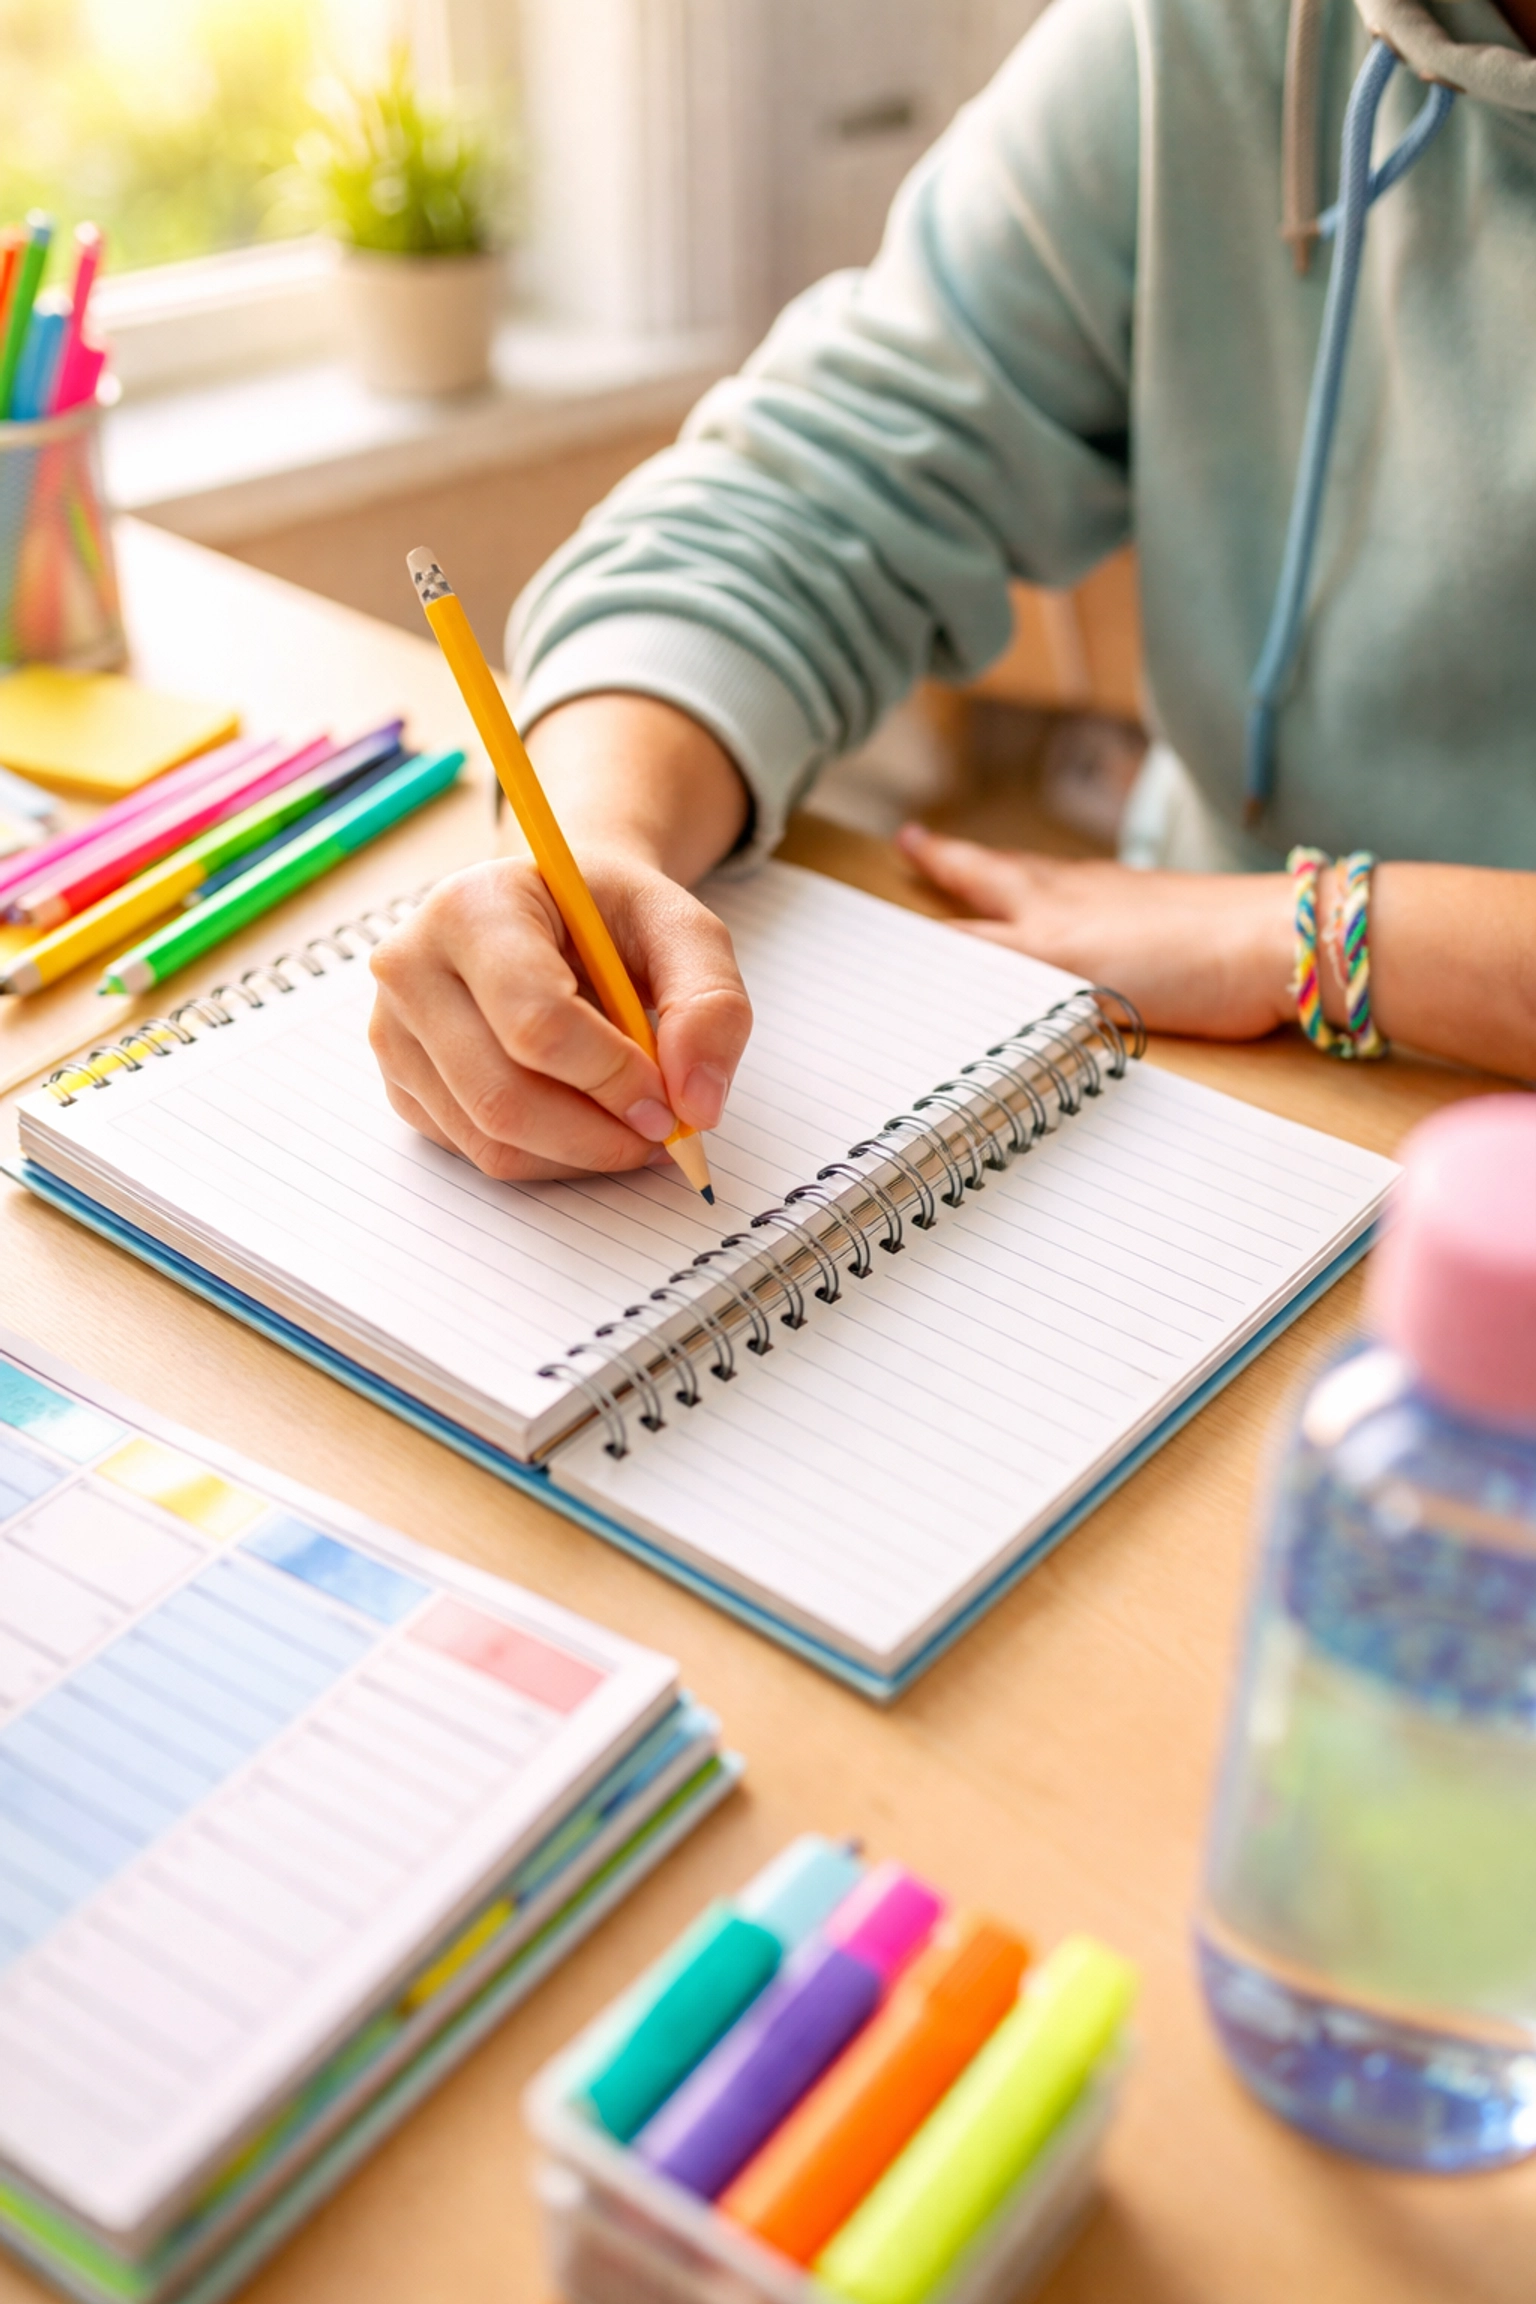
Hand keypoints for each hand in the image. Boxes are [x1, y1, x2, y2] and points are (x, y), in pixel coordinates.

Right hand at [368, 692, 754, 1181]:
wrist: (552, 910)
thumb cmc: (610, 917)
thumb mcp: (682, 930)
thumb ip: (711, 1004)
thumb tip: (697, 1107)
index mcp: (473, 906)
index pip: (536, 1022)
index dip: (613, 1078)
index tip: (671, 1102)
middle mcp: (410, 967)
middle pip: (504, 1097)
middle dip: (599, 1135)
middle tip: (661, 1133)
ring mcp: (393, 1031)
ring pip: (490, 1140)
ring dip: (580, 1154)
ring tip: (631, 1125)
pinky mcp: (401, 1083)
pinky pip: (476, 1154)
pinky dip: (548, 1158)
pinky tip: (583, 1119)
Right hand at [897, 825, 1295, 1040]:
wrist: (1273, 941)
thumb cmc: (1187, 968)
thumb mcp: (1082, 990)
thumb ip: (1019, 985)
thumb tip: (959, 991)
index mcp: (1045, 929)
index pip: (965, 929)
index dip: (927, 929)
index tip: (888, 922)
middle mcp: (1069, 903)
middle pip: (993, 878)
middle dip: (949, 862)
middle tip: (911, 840)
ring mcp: (1111, 896)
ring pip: (1033, 875)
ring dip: (995, 866)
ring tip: (971, 858)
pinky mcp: (1150, 902)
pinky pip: (1076, 884)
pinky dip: (1046, 880)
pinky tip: (1063, 890)